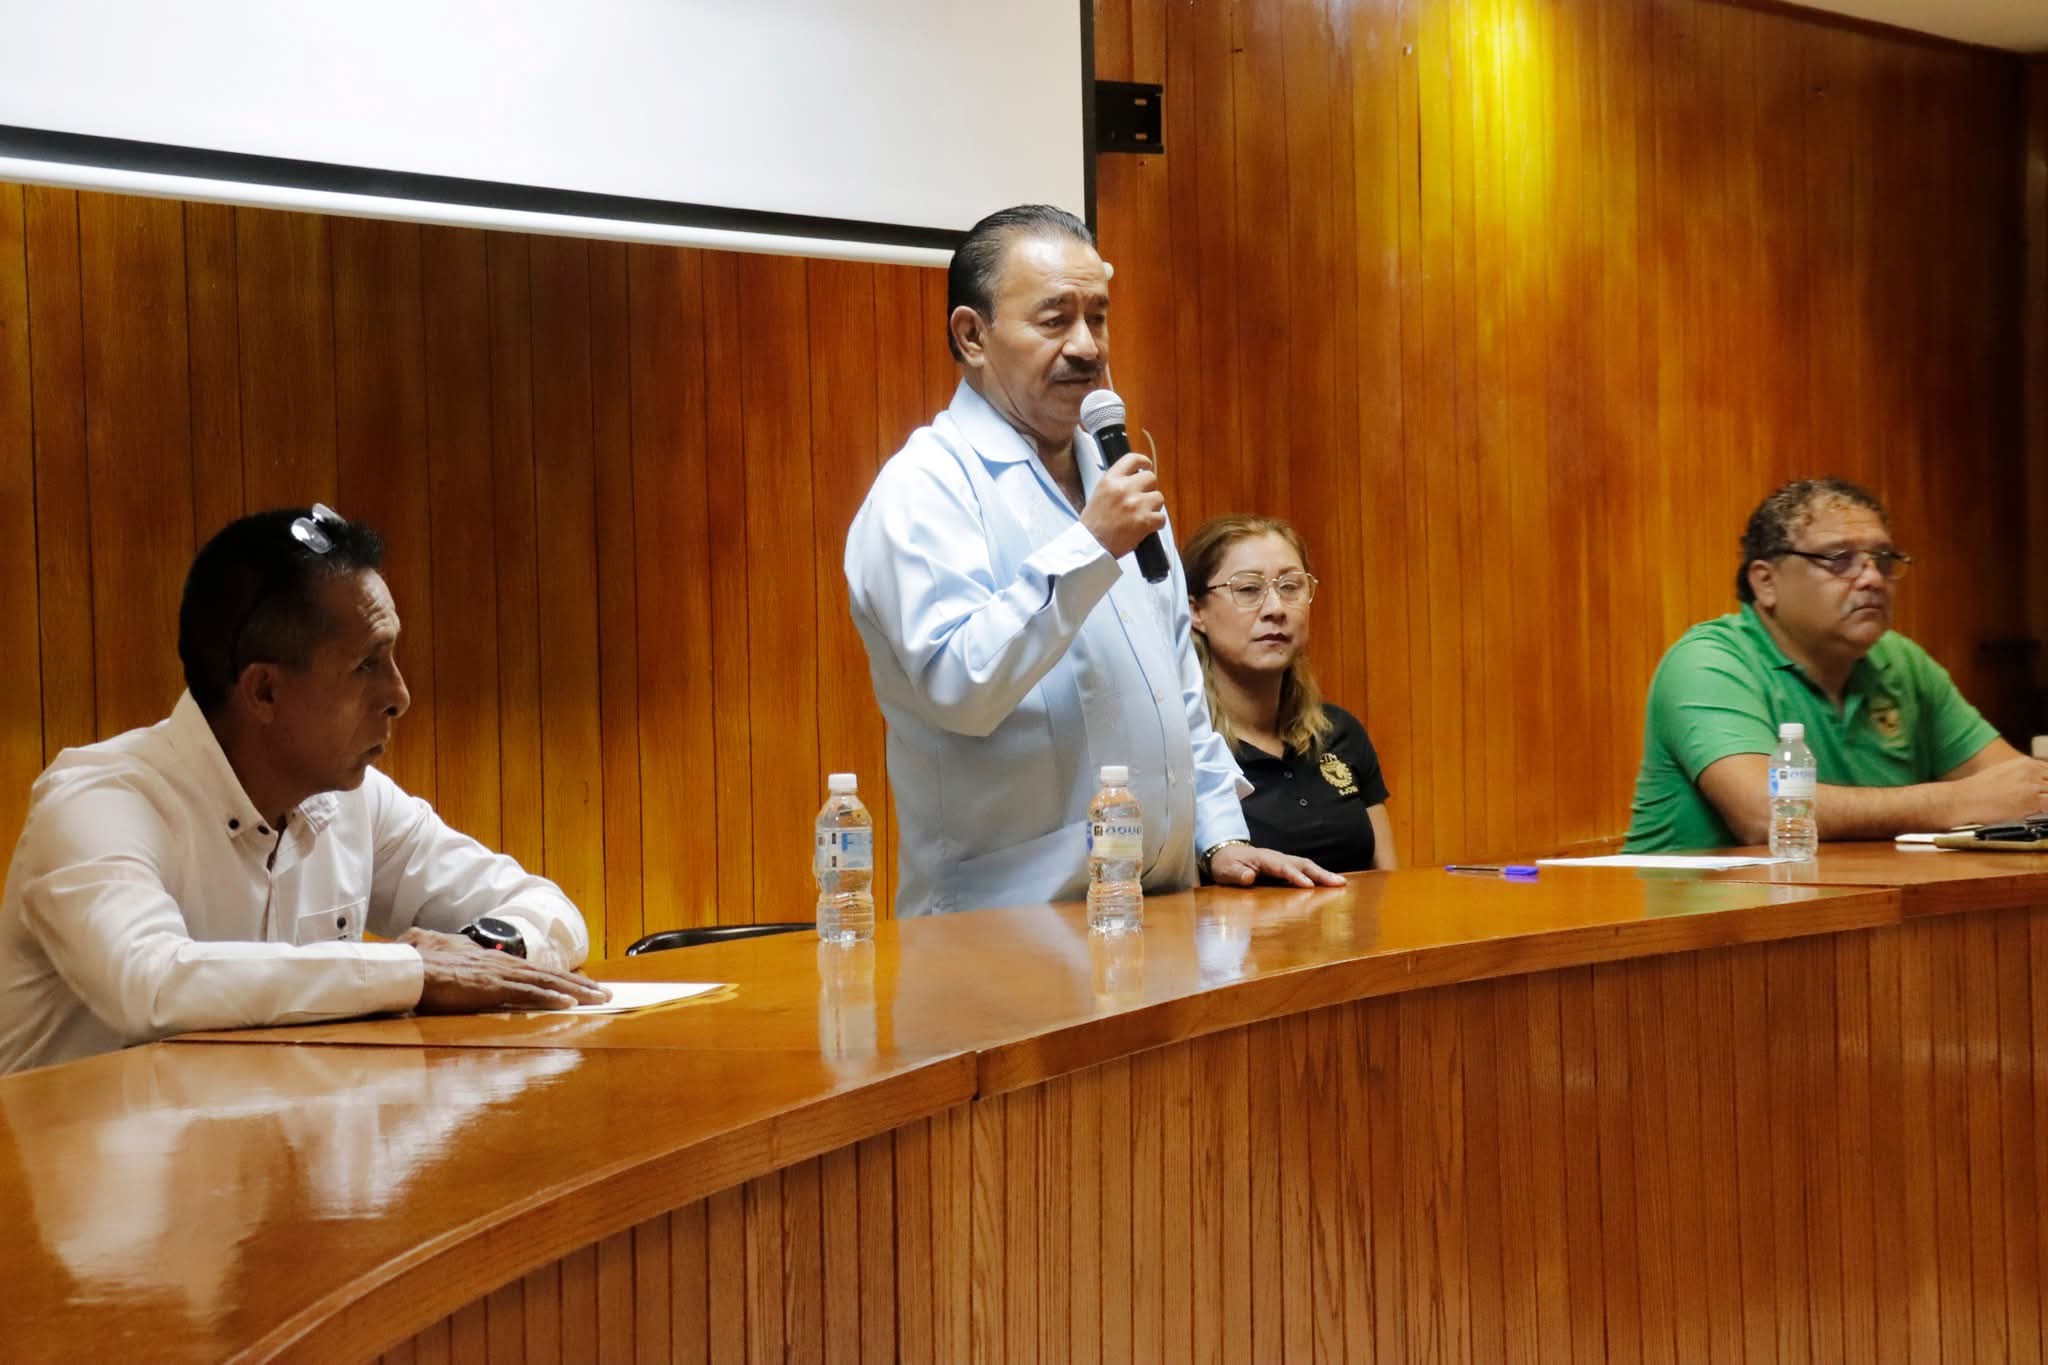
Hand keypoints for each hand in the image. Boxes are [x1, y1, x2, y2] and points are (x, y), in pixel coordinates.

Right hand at [399, 928, 611, 1013]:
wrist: (404, 968)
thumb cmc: (416, 963)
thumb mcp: (431, 951)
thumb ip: (441, 949)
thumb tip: (428, 942)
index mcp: (490, 961)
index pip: (532, 970)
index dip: (557, 978)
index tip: (578, 985)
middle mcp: (501, 965)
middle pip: (549, 975)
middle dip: (579, 984)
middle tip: (605, 993)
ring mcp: (498, 976)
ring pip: (546, 983)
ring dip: (576, 991)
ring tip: (600, 999)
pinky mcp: (492, 989)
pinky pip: (528, 995)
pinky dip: (551, 999)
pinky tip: (570, 1005)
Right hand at [1080, 451, 1166, 558]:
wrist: (1091, 546)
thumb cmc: (1093, 524)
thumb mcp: (1099, 494)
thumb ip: (1116, 483)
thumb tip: (1133, 478)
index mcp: (1110, 480)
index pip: (1133, 459)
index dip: (1143, 462)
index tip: (1147, 466)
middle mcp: (1123, 489)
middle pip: (1151, 478)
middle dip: (1148, 489)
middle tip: (1142, 499)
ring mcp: (1135, 505)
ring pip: (1158, 497)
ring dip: (1153, 507)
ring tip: (1141, 515)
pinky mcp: (1144, 521)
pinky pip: (1161, 517)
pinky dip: (1156, 523)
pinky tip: (1145, 527)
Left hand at [1206, 844, 1346, 888]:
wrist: (1225, 853)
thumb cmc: (1226, 864)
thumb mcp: (1225, 870)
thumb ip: (1236, 874)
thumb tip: (1249, 878)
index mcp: (1263, 858)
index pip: (1282, 868)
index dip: (1295, 877)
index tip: (1308, 886)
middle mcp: (1276, 857)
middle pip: (1302, 864)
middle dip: (1320, 874)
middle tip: (1339, 883)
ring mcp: (1282, 861)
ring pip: (1306, 865)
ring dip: (1323, 874)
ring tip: (1341, 884)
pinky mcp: (1284, 866)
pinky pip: (1303, 869)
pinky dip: (1317, 875)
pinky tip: (1329, 884)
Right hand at [1943, 756, 2047, 826]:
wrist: (1963, 799)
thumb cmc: (1976, 792)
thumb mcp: (2001, 775)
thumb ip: (2021, 779)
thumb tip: (2032, 790)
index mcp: (2025, 763)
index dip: (2047, 783)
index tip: (2043, 792)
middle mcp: (2031, 770)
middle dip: (2047, 792)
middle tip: (2041, 801)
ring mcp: (2032, 785)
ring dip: (2047, 800)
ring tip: (2039, 808)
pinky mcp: (2031, 800)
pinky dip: (2047, 809)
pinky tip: (2040, 813)